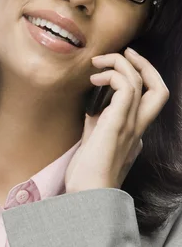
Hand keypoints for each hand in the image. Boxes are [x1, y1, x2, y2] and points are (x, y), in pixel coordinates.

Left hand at [65, 48, 168, 193]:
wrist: (87, 193)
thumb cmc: (87, 173)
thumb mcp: (95, 141)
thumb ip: (98, 124)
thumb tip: (93, 108)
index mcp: (134, 131)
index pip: (151, 100)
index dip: (142, 77)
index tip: (121, 64)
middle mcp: (137, 127)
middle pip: (159, 89)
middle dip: (145, 65)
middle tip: (123, 53)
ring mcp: (129, 125)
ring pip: (141, 83)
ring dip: (121, 64)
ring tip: (98, 64)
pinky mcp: (117, 125)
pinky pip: (126, 89)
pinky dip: (114, 76)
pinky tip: (96, 80)